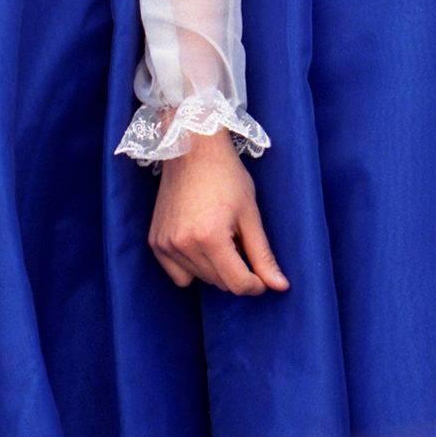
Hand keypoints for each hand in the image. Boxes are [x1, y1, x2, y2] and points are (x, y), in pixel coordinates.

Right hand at [149, 128, 288, 294]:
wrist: (192, 149)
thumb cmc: (227, 177)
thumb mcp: (251, 214)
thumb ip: (262, 254)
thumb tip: (280, 287)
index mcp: (210, 238)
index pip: (237, 283)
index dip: (256, 285)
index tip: (264, 275)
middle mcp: (183, 245)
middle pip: (219, 283)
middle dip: (238, 272)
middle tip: (242, 242)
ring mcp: (165, 245)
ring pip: (200, 279)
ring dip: (217, 269)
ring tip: (222, 236)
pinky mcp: (155, 242)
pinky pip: (178, 274)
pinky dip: (193, 267)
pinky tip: (202, 244)